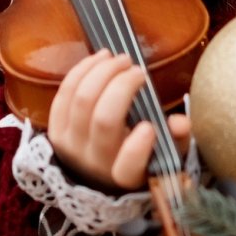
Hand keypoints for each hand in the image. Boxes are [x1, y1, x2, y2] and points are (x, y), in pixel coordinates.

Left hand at [47, 51, 189, 191]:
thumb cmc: (139, 157)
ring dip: (102, 71)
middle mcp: (95, 163)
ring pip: (82, 101)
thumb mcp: (165, 154)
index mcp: (127, 177)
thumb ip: (177, 139)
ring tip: (120, 58)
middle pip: (104, 120)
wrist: (97, 172)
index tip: (149, 127)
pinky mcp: (55, 130)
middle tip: (138, 70)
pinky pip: (64, 95)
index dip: (137, 148)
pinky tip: (100, 59)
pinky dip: (82, 71)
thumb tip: (180, 122)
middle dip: (122, 86)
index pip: (128, 168)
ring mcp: (71, 146)